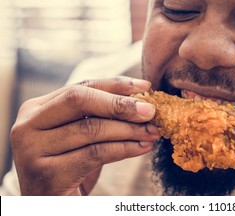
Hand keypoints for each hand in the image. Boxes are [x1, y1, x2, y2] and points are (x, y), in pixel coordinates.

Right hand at [10, 76, 158, 194]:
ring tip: (152, 132)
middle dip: (121, 104)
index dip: (115, 85)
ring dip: (129, 129)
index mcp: (36, 110)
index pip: (80, 87)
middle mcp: (27, 126)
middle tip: (150, 110)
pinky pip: (95, 153)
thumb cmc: (70, 167)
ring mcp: (32, 151)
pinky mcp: (47, 175)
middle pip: (80, 100)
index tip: (145, 85)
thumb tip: (141, 101)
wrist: (52, 207)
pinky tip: (142, 148)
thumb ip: (101, 115)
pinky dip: (124, 148)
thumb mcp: (82, 136)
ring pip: (91, 128)